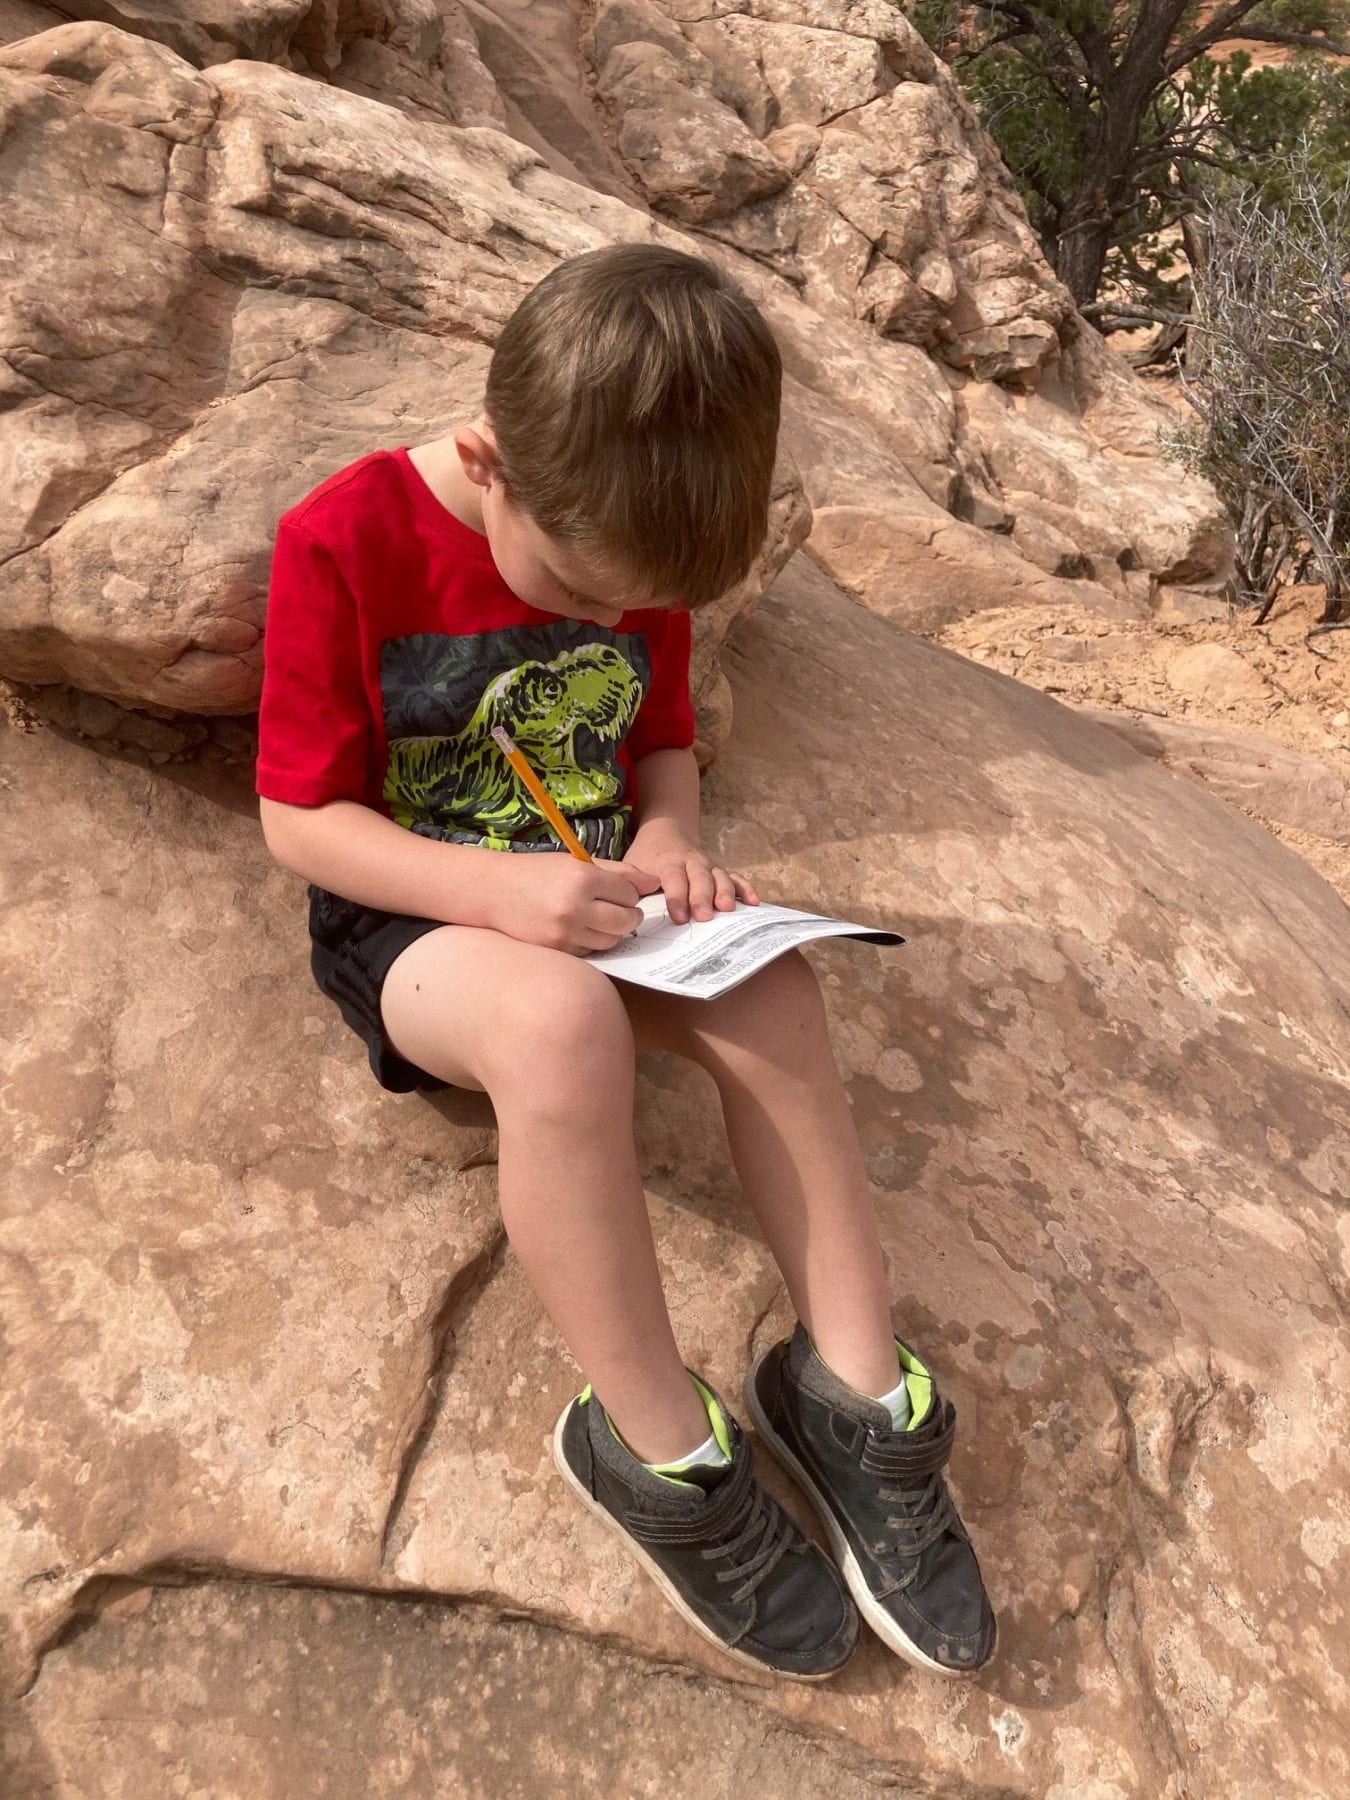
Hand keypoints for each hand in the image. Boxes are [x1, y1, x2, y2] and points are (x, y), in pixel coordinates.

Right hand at [488, 852, 662, 954]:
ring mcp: (565, 932)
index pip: (630, 893)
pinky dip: (592, 942)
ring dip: (612, 931)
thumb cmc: (537, 873)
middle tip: (619, 909)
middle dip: (630, 916)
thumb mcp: (576, 864)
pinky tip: (578, 928)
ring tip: (596, 917)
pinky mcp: (558, 949)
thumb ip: (618, 872)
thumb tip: (654, 882)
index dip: (629, 893)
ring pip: (612, 940)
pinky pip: (591, 951)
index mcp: (582, 878)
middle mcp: (575, 906)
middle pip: (627, 921)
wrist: (493, 891)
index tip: (619, 892)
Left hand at [622, 826, 759, 924]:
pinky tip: (754, 902)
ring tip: (729, 909)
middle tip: (706, 917)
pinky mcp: (719, 870)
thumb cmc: (646, 856)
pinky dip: (746, 888)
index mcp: (667, 862)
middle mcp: (691, 862)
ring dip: (726, 893)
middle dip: (703, 898)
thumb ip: (633, 884)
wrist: (664, 831)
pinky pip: (735, 877)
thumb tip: (629, 909)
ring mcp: (708, 865)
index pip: (673, 880)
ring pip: (720, 877)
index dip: (677, 899)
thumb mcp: (633, 865)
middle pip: (699, 879)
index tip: (680, 918)